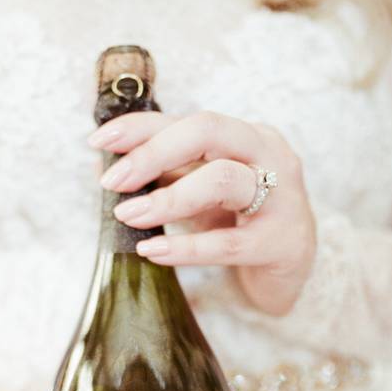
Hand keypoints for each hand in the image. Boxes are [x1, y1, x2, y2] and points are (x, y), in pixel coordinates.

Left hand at [87, 110, 316, 316]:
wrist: (293, 270)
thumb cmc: (242, 223)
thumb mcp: (202, 194)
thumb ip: (165, 177)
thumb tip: (106, 168)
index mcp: (246, 136)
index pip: (188, 120)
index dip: (141, 127)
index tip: (98, 140)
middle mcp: (269, 154)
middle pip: (208, 132)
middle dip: (152, 153)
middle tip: (113, 182)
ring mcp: (282, 197)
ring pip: (221, 180)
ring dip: (167, 198)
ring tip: (127, 216)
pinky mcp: (281, 242)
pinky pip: (227, 242)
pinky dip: (185, 247)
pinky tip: (152, 251)